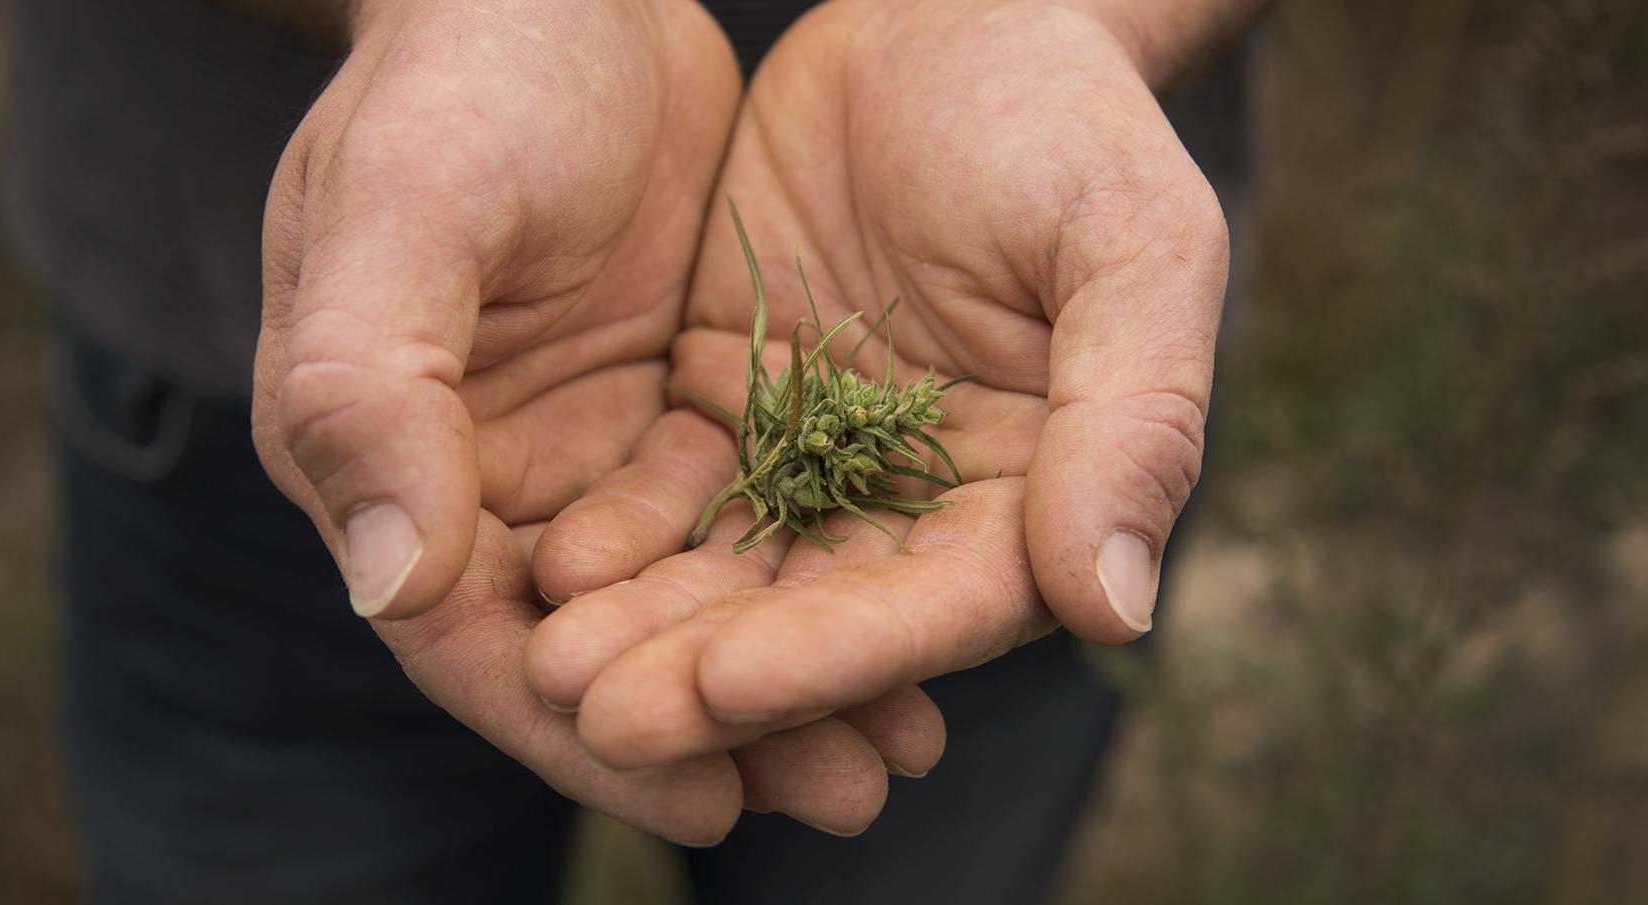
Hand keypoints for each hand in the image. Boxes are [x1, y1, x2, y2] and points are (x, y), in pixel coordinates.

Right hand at [251, 0, 942, 842]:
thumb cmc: (464, 75)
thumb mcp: (408, 209)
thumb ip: (373, 391)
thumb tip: (394, 587)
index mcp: (383, 453)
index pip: (472, 637)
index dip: (584, 727)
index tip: (705, 797)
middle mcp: (478, 472)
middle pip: (595, 640)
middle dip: (716, 722)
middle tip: (845, 793)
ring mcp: (576, 443)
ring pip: (679, 596)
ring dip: (778, 670)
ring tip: (896, 747)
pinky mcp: (661, 403)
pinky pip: (738, 519)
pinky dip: (802, 576)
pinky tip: (899, 624)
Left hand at [527, 0, 1229, 767]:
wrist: (953, 12)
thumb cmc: (1069, 123)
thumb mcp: (1132, 249)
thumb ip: (1133, 423)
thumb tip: (1112, 612)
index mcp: (1029, 495)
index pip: (935, 607)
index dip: (835, 656)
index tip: (729, 684)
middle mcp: (918, 504)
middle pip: (813, 616)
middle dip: (706, 672)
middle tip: (597, 719)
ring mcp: (816, 457)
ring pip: (727, 568)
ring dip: (643, 627)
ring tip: (548, 669)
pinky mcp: (732, 400)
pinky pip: (669, 485)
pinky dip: (616, 533)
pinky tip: (547, 568)